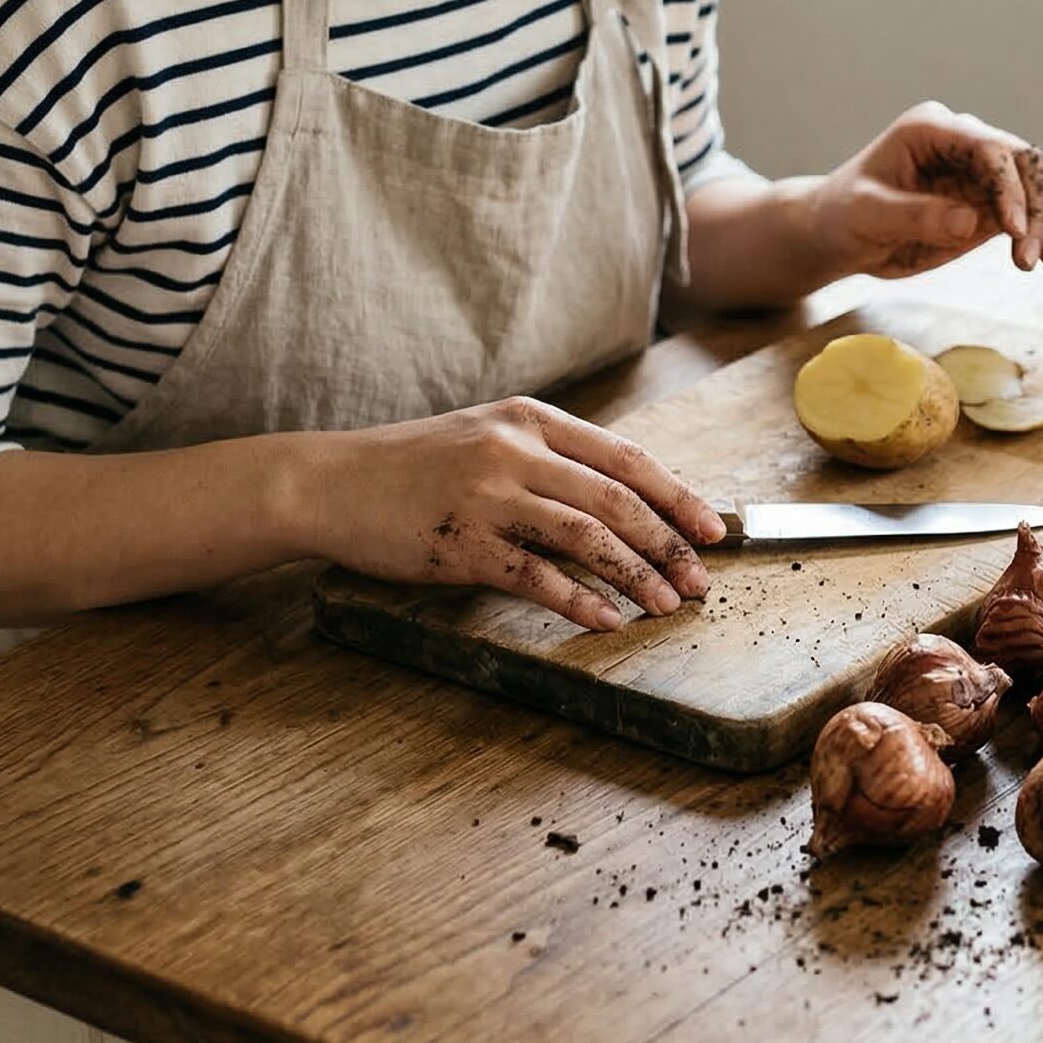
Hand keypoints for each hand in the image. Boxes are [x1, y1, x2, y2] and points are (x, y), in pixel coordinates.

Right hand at [300, 398, 725, 631]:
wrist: (329, 482)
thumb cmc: (414, 466)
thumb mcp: (488, 436)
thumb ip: (548, 457)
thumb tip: (624, 499)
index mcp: (532, 420)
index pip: (626, 459)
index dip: (677, 496)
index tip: (712, 529)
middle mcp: (516, 451)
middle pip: (618, 500)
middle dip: (669, 544)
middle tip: (701, 580)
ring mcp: (489, 497)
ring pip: (587, 538)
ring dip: (636, 577)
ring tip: (667, 606)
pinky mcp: (462, 544)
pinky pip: (536, 576)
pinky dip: (580, 601)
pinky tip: (608, 621)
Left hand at [809, 100, 1042, 279]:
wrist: (838, 235)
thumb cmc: (843, 214)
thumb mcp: (868, 214)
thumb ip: (917, 214)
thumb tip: (971, 220)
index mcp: (935, 129)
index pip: (991, 147)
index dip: (1011, 185)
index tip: (1014, 230)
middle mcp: (968, 144)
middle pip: (1029, 162)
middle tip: (1037, 259)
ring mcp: (985, 174)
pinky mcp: (993, 204)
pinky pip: (1041, 207)